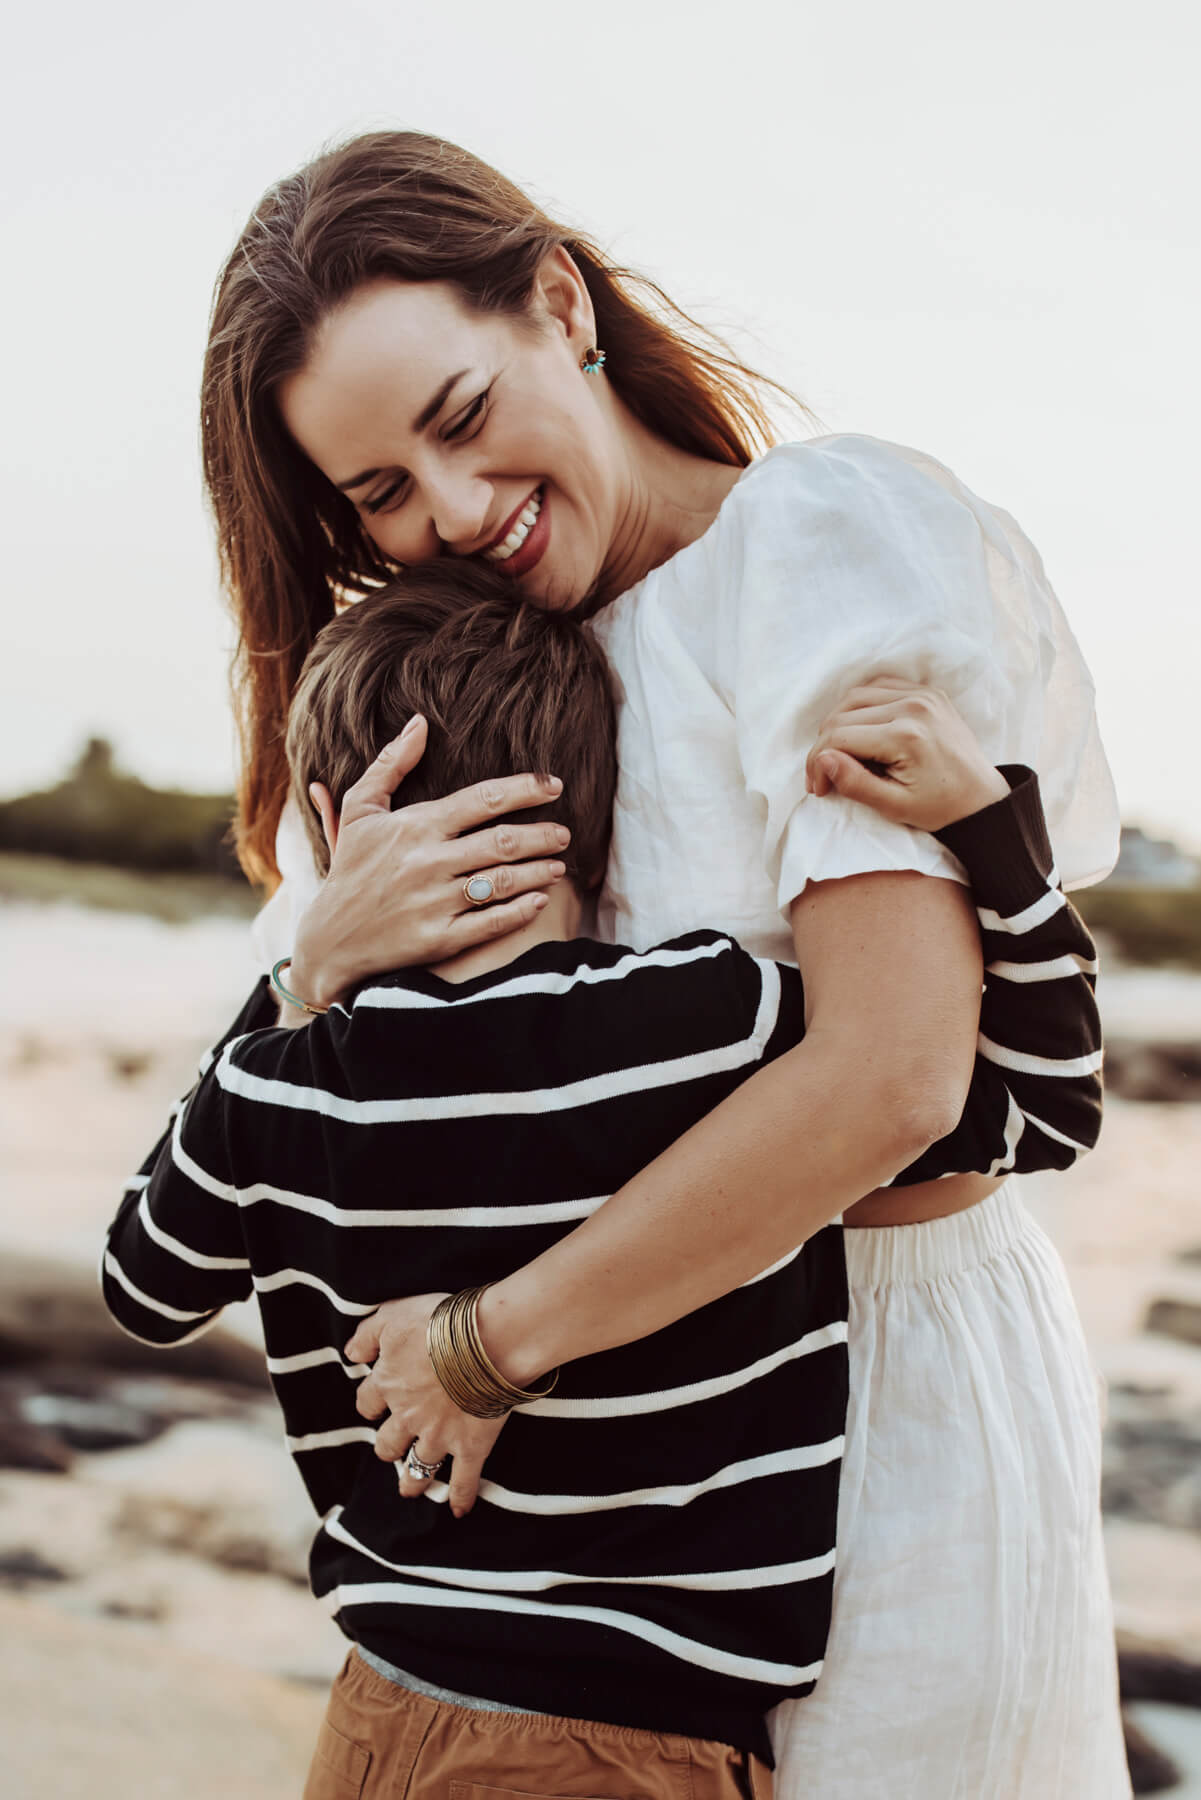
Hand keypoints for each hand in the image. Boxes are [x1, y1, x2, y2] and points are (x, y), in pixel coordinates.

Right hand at [289, 715, 571, 1007]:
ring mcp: (434, 903)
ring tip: (559, 866)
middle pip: (501, 842)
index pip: (481, 799)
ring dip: (538, 872)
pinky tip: (541, 901)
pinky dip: (521, 911)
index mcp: (415, 827)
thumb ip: (391, 764)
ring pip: (502, 882)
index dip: (525, 789)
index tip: (554, 786)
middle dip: (542, 835)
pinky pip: (491, 923)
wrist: (329, 941)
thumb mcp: (360, 810)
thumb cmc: (350, 868)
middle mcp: (427, 863)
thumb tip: (420, 722)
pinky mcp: (438, 940)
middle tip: (565, 833)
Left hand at [345, 1295, 508, 1516]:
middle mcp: (407, 1417)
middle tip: (394, 1446)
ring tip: (410, 1488)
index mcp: (388, 1384)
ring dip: (412, 1481)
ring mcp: (439, 1437)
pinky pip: (464, 1481)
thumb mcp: (393, 1315)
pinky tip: (460, 1510)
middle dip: (388, 1446)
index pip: (366, 1402)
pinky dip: (462, 1498)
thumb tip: (350, 1355)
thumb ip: (367, 1334)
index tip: (377, 1402)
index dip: (371, 1403)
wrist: (484, 1341)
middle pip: (387, 1443)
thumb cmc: (439, 1322)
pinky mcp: (470, 1447)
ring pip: (417, 1469)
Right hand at [804, 677, 1009, 831]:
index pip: (839, 736)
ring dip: (839, 723)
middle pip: (842, 714)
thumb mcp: (894, 805)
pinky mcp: (927, 692)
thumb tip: (822, 760)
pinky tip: (860, 730)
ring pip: (856, 696)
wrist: (981, 798)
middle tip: (823, 776)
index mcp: (906, 734)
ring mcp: (922, 694)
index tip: (819, 789)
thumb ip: (855, 783)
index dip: (817, 763)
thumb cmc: (940, 808)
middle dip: (824, 746)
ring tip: (839, 754)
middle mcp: (913, 705)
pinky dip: (862, 706)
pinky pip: (879, 687)